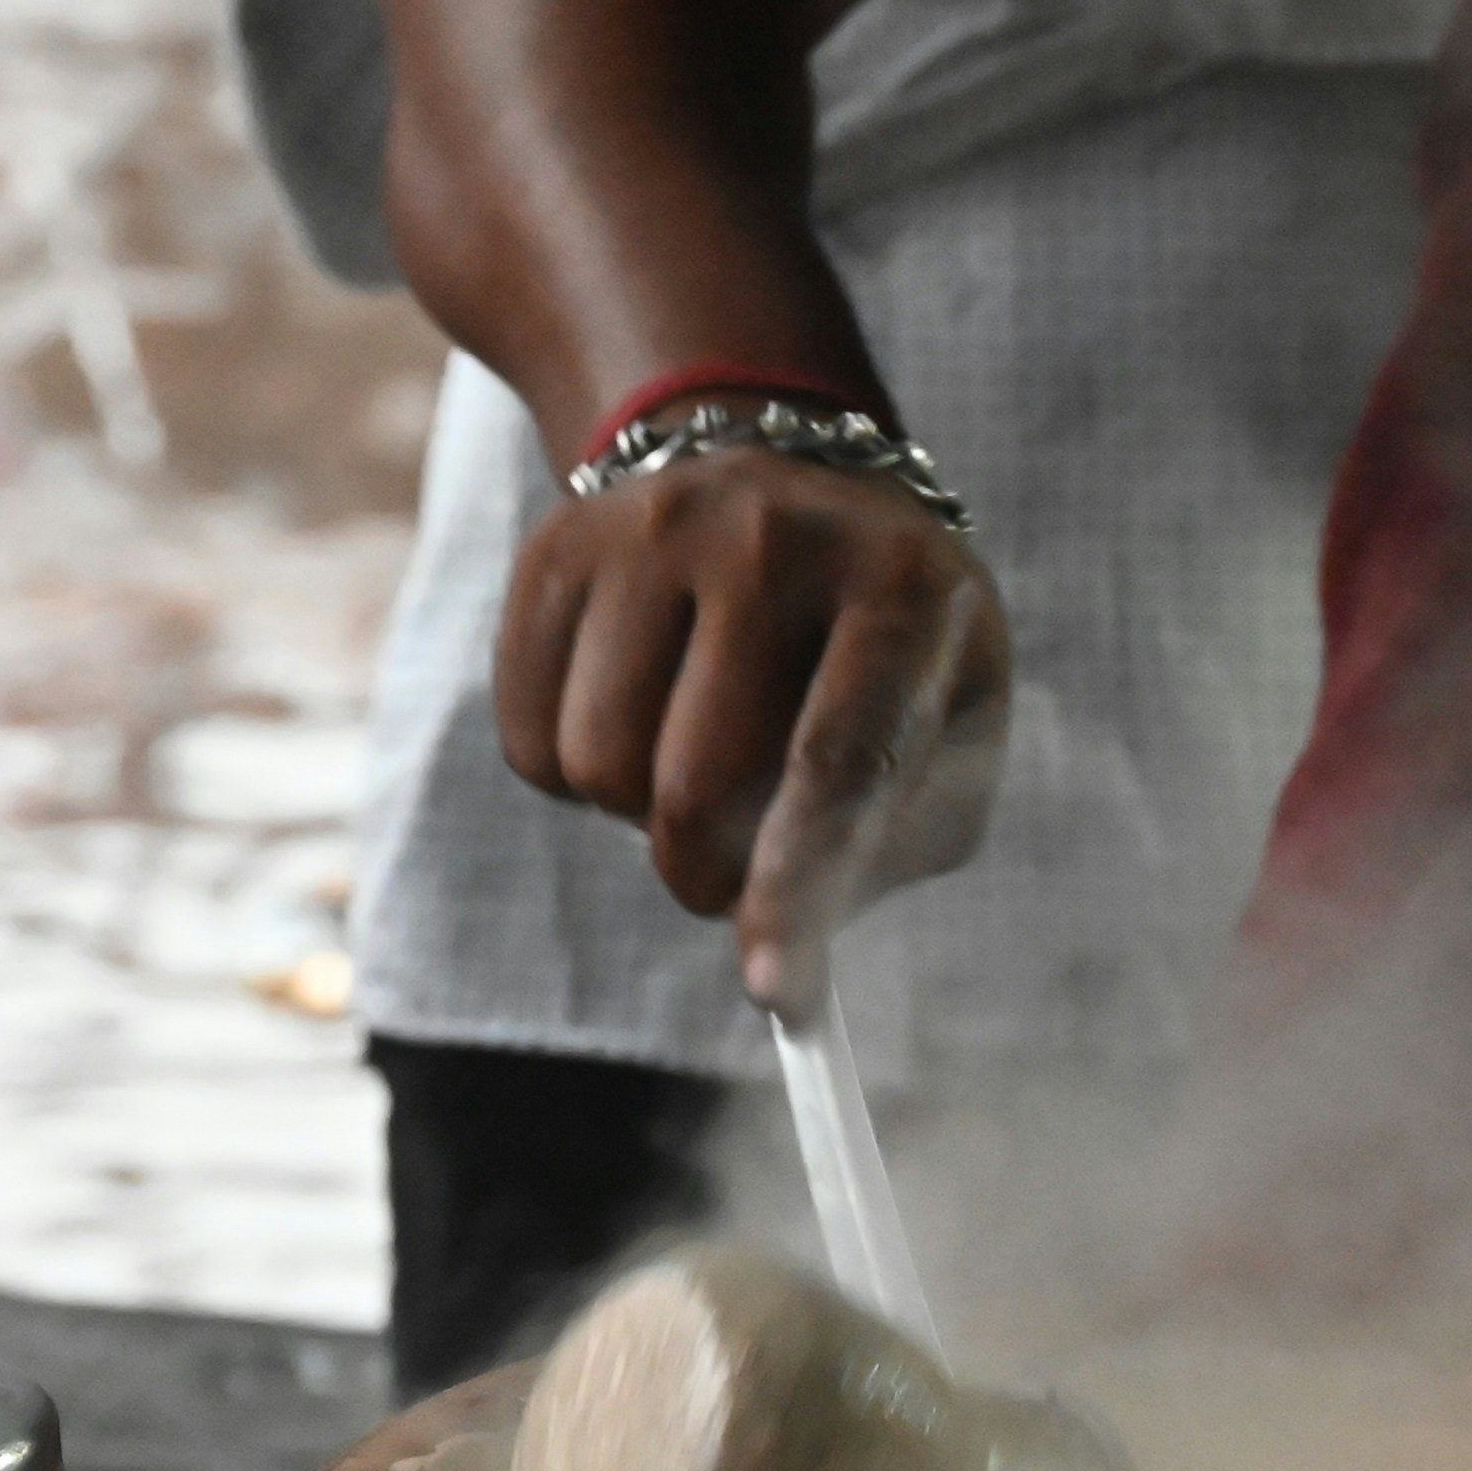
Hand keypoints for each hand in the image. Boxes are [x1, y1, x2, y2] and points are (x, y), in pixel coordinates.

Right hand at [494, 445, 1010, 1015]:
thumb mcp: (942, 734)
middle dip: (708, 875)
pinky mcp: (560, 547)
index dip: (796, 895)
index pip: (838, 765)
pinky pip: (529, 741)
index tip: (771, 994)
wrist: (779, 476)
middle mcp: (774, 535)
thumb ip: (883, 857)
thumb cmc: (879, 649)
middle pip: (695, 787)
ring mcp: (654, 527)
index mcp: (904, 587)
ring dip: (636, 817)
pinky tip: (632, 717)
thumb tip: (783, 983)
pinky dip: (571, 779)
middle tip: (733, 868)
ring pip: (599, 768)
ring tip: (691, 752)